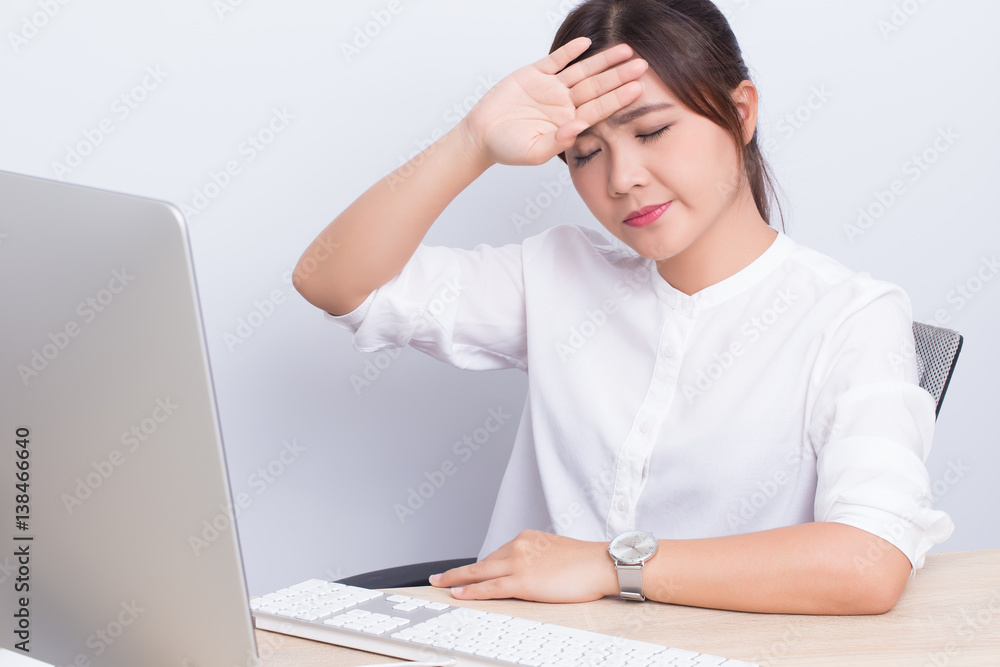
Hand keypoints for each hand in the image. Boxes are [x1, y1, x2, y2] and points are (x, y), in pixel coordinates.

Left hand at [428, 529, 616, 602]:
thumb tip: (532, 572)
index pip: (496, 555)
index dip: (479, 567)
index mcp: (527, 538)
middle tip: (437, 576)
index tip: (466, 572)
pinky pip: (490, 588)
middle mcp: (518, 546)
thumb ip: (538, 559)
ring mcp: (518, 563)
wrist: (601, 563)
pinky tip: (458, 594)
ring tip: (439, 585)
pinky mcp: (522, 580)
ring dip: (456, 580)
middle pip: (481, 563)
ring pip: (479, 573)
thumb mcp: (555, 552)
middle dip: (457, 571)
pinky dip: (471, 591)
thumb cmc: (586, 562)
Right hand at [463, 37, 646, 166]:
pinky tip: (586, 43)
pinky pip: (556, 60)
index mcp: (568, 123)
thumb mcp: (534, 152)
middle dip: (619, 76)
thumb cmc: (507, 149)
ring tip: (625, 50)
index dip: (618, 99)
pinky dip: (570, 51)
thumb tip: (579, 127)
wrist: (481, 135)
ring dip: (603, 61)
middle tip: (642, 65)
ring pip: (582, 71)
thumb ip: (558, 142)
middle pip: (597, 87)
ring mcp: (551, 88)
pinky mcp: (534, 74)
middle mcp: (564, 103)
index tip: (638, 89)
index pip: (599, 109)